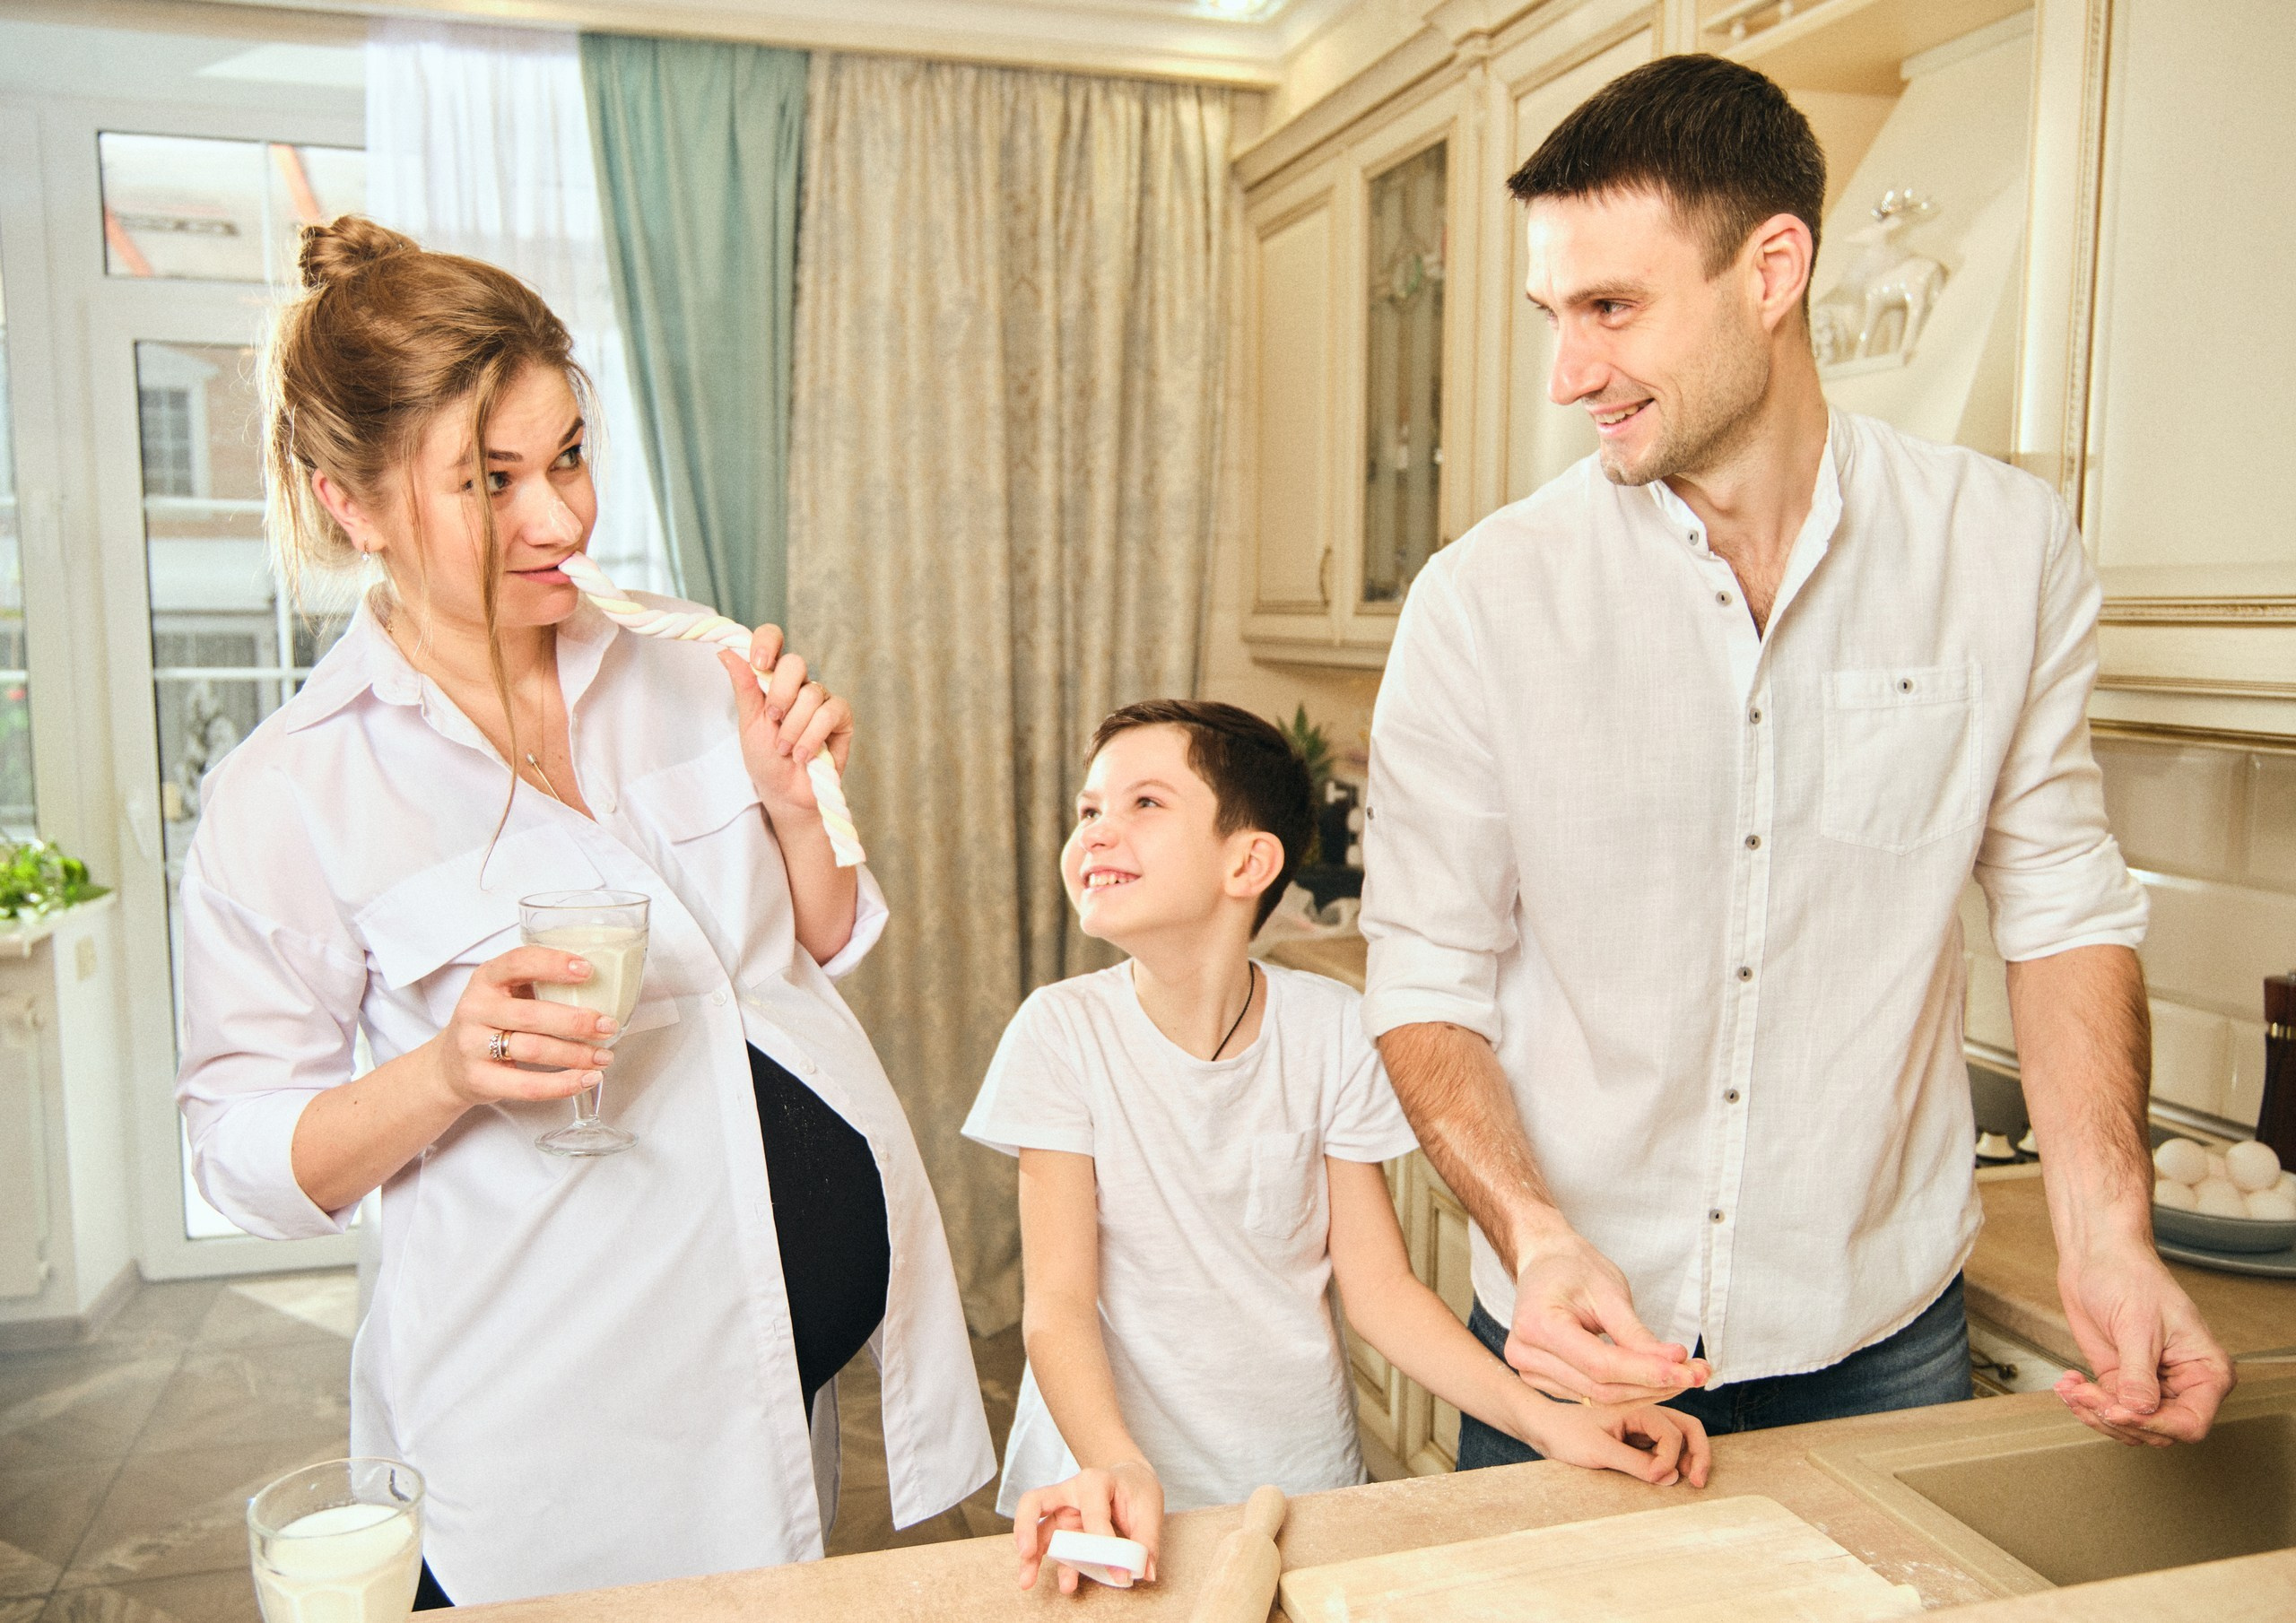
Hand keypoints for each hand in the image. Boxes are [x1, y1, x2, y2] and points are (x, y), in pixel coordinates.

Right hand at [427, 947, 617, 1108]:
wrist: (449, 1066)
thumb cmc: (492, 1022)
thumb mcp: (505, 994)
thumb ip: (538, 985)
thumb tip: (603, 986)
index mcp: (486, 979)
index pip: (518, 963)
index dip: (553, 964)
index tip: (587, 970)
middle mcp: (475, 1008)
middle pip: (532, 1014)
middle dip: (577, 1021)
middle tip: (608, 1026)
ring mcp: (472, 1045)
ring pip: (533, 1050)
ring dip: (576, 1055)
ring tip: (604, 1057)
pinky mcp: (479, 1079)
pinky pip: (528, 1086)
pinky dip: (563, 1084)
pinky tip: (586, 1079)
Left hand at [720, 628, 853, 822]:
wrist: (785, 794)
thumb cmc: (766, 760)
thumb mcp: (749, 724)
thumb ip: (744, 688)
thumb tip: (725, 652)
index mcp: (773, 679)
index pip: (774, 640)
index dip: (767, 642)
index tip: (759, 663)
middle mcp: (800, 685)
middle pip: (795, 663)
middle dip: (779, 694)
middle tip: (772, 719)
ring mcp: (822, 699)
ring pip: (811, 694)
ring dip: (793, 728)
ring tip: (786, 750)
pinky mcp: (842, 717)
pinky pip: (830, 712)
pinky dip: (812, 736)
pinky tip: (804, 755)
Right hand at [1012, 1460, 1162, 1593]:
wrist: (1130, 1480)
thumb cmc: (1136, 1491)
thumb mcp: (1150, 1510)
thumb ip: (1146, 1541)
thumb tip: (1145, 1572)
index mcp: (1095, 1481)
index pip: (1093, 1515)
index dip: (1105, 1545)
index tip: (1120, 1572)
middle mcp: (1070, 1493)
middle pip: (1035, 1502)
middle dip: (1027, 1528)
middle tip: (1027, 1552)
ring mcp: (1062, 1512)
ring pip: (1035, 1529)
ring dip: (1030, 1556)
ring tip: (1027, 1581)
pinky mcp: (1061, 1529)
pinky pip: (1048, 1546)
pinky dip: (1043, 1563)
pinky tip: (1049, 1580)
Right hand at [1508, 1227, 1709, 1404]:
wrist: (1545, 1263)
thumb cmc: (1573, 1268)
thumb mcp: (1608, 1291)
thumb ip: (1636, 1333)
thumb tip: (1674, 1363)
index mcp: (1537, 1325)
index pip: (1600, 1365)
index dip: (1646, 1371)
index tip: (1685, 1369)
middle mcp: (1526, 1354)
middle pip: (1600, 1388)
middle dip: (1653, 1385)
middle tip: (1696, 1374)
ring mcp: (1530, 1371)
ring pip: (1598, 1398)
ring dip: (1645, 1392)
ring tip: (1683, 1376)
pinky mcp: (1543, 1380)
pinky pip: (1590, 1396)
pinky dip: (1626, 1391)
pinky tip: (1654, 1380)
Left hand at [1516, 1389, 1711, 1487]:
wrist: (1544, 1427)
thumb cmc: (1565, 1434)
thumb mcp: (1597, 1451)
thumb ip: (1635, 1463)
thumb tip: (1671, 1477)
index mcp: (1635, 1406)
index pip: (1671, 1433)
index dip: (1669, 1459)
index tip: (1656, 1478)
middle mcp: (1644, 1410)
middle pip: (1688, 1427)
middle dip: (1699, 1453)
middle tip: (1699, 1482)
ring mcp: (1642, 1422)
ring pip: (1680, 1434)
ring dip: (1690, 1455)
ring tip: (1690, 1480)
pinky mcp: (1637, 1434)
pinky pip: (1665, 1443)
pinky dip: (1675, 1458)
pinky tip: (1669, 1475)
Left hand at [2054, 1243, 2232, 1444]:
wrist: (2097, 1257)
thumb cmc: (2130, 1276)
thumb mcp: (2138, 1326)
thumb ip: (2139, 1375)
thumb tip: (2140, 1411)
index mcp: (2206, 1372)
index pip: (2191, 1423)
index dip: (2155, 1424)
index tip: (2120, 1412)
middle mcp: (2182, 1385)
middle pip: (2157, 1431)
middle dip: (2117, 1418)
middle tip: (2087, 1395)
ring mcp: (2149, 1385)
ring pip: (2129, 1426)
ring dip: (2095, 1413)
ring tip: (2073, 1388)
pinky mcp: (2120, 1381)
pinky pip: (2106, 1409)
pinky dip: (2083, 1404)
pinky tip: (2069, 1385)